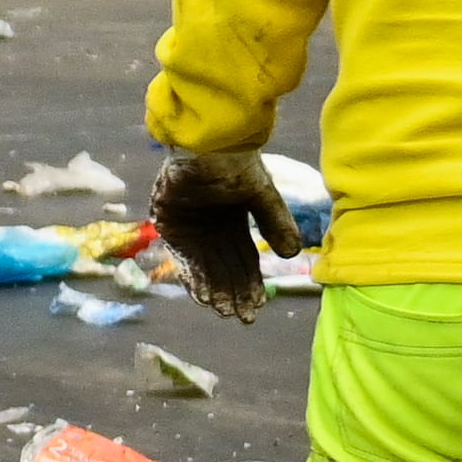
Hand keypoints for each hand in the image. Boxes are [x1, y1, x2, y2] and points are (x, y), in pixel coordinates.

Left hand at [151, 149, 302, 322]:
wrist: (204, 143)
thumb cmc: (235, 163)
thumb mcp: (262, 195)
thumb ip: (275, 223)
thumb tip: (292, 255)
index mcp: (234, 221)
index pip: (244, 260)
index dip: (250, 284)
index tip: (257, 307)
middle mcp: (211, 229)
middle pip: (224, 268)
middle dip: (233, 293)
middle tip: (241, 318)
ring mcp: (189, 228)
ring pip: (204, 267)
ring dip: (213, 290)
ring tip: (223, 311)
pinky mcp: (168, 224)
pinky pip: (181, 256)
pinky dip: (191, 276)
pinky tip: (202, 295)